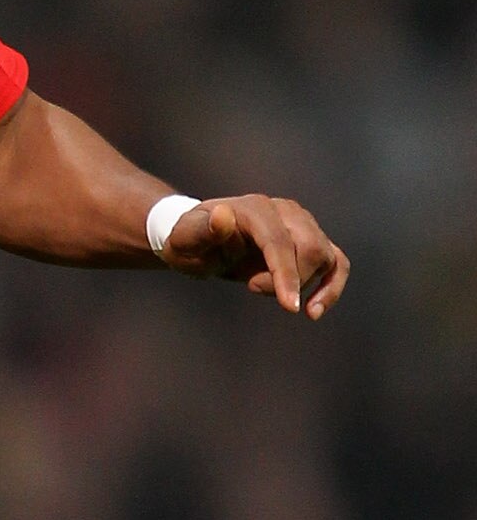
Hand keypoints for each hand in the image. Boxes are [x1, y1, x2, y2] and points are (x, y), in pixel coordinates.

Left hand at [162, 195, 349, 318]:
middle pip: (311, 248)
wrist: (201, 239)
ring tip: (279, 299)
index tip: (290, 307)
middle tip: (252, 287)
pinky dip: (332, 286)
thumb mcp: (184, 239)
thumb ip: (202, 230)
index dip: (286, 274)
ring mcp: (301, 223)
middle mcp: (284, 211)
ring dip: (306, 284)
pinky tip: (315, 311)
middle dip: (291, 280)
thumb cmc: (190, 241)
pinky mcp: (311, 240)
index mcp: (254, 208)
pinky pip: (336, 263)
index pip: (280, 241)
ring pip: (325, 256)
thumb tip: (223, 216)